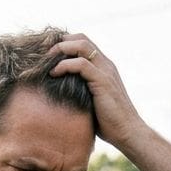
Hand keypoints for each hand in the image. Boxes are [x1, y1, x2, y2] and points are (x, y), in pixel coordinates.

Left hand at [48, 33, 144, 148]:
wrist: (127, 132)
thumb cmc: (108, 122)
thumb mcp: (90, 101)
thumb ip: (79, 90)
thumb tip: (57, 92)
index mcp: (103, 66)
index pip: (82, 42)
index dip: (64, 43)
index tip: (46, 54)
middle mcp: (105, 64)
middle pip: (81, 38)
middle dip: (59, 42)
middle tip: (42, 54)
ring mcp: (105, 71)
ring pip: (81, 45)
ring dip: (60, 49)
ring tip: (45, 61)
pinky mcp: (103, 81)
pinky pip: (81, 64)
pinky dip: (64, 65)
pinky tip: (53, 74)